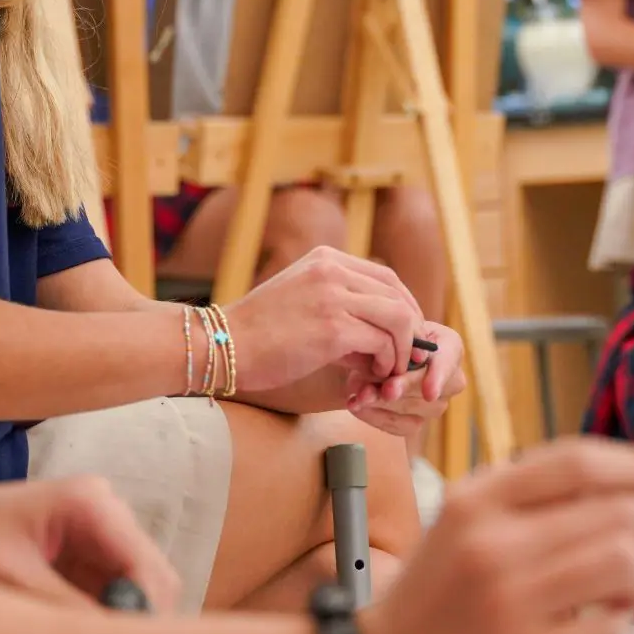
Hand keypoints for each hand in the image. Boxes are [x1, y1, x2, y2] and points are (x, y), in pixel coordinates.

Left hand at [0, 469, 180, 611]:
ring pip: (137, 598)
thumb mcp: (4, 578)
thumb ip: (60, 611)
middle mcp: (107, 516)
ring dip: (115, 630)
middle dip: (134, 629)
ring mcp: (99, 539)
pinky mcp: (86, 560)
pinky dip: (98, 628)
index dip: (145, 622)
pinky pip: (111, 602)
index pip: (150, 573)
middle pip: (153, 586)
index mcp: (92, 506)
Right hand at [223, 245, 427, 397]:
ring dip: (402, 348)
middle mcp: (332, 270)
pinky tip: (372, 374)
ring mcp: (333, 296)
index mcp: (325, 259)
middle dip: (410, 329)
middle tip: (406, 356)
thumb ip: (339, 306)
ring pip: (398, 317)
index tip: (406, 333)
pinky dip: (386, 361)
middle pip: (397, 294)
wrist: (222, 346)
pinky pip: (382, 342)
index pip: (385, 276)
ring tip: (388, 368)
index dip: (405, 306)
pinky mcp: (333, 328)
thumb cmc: (258, 333)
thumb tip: (381, 337)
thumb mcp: (301, 300)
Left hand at [346, 323, 467, 437]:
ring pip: (413, 410)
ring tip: (359, 395)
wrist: (368, 355)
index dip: (439, 377)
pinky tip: (357, 406)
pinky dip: (375, 416)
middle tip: (381, 390)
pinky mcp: (416, 421)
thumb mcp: (387, 332)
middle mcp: (449, 379)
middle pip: (428, 389)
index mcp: (449, 347)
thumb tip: (387, 379)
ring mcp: (435, 404)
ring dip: (382, 403)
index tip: (429, 393)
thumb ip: (391, 346)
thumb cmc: (384, 335)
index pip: (448, 361)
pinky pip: (400, 426)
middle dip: (402, 389)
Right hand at [359, 439, 633, 633]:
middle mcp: (492, 542)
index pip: (577, 462)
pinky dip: (625, 629)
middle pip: (616, 510)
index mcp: (476, 500)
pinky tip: (606, 631)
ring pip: (624, 562)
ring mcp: (511, 602)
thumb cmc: (432, 606)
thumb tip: (623, 490)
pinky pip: (615, 631)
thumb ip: (527, 502)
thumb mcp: (462, 526)